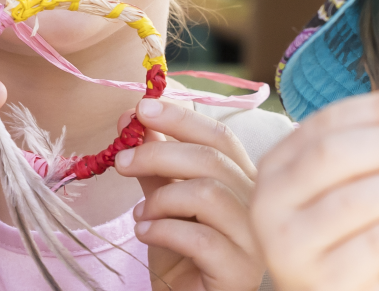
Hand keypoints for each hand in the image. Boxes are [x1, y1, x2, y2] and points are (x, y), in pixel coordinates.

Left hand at [115, 99, 260, 290]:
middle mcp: (257, 207)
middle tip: (121, 161)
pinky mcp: (239, 270)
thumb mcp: (163, 203)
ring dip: (162, 198)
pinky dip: (163, 231)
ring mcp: (253, 239)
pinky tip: (145, 235)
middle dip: (158, 153)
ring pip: (209, 194)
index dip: (181, 118)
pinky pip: (200, 238)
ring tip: (140, 215)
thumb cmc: (180, 256)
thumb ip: (156, 164)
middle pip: (213, 160)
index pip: (220, 137)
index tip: (141, 108)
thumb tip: (135, 118)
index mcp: (244, 182)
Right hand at [249, 89, 378, 290]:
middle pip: (333, 155)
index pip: (325, 123)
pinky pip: (378, 241)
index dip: (378, 108)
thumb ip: (378, 148)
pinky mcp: (323, 279)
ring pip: (356, 199)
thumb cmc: (344, 234)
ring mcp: (291, 244)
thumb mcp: (346, 186)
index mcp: (276, 166)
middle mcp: (271, 202)